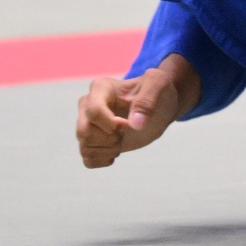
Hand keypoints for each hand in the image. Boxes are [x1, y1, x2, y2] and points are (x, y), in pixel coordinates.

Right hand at [74, 58, 196, 167]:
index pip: (94, 111)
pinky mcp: (92, 141)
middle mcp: (87, 105)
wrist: (161, 105)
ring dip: (108, 150)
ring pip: (85, 146)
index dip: (112, 125)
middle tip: (125, 134)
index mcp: (101, 88)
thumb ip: (147, 100)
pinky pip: (87, 159)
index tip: (129, 125)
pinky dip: (102, 160)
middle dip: (109, 139)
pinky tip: (115, 151)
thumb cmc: (157, 90)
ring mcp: (87, 124)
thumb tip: (134, 125)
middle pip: (84, 131)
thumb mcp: (158, 84)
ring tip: (122, 141)